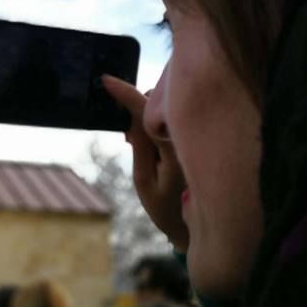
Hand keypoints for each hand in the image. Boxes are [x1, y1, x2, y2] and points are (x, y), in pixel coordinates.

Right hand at [102, 75, 188, 251]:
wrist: (197, 226)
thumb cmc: (167, 206)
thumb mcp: (144, 180)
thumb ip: (140, 145)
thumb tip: (132, 114)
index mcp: (178, 149)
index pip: (150, 112)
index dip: (126, 93)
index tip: (106, 80)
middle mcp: (192, 136)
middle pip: (159, 102)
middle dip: (139, 108)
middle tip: (128, 138)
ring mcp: (199, 134)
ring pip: (166, 106)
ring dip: (149, 116)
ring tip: (141, 147)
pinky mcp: (199, 135)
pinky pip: (174, 115)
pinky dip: (159, 121)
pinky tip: (154, 144)